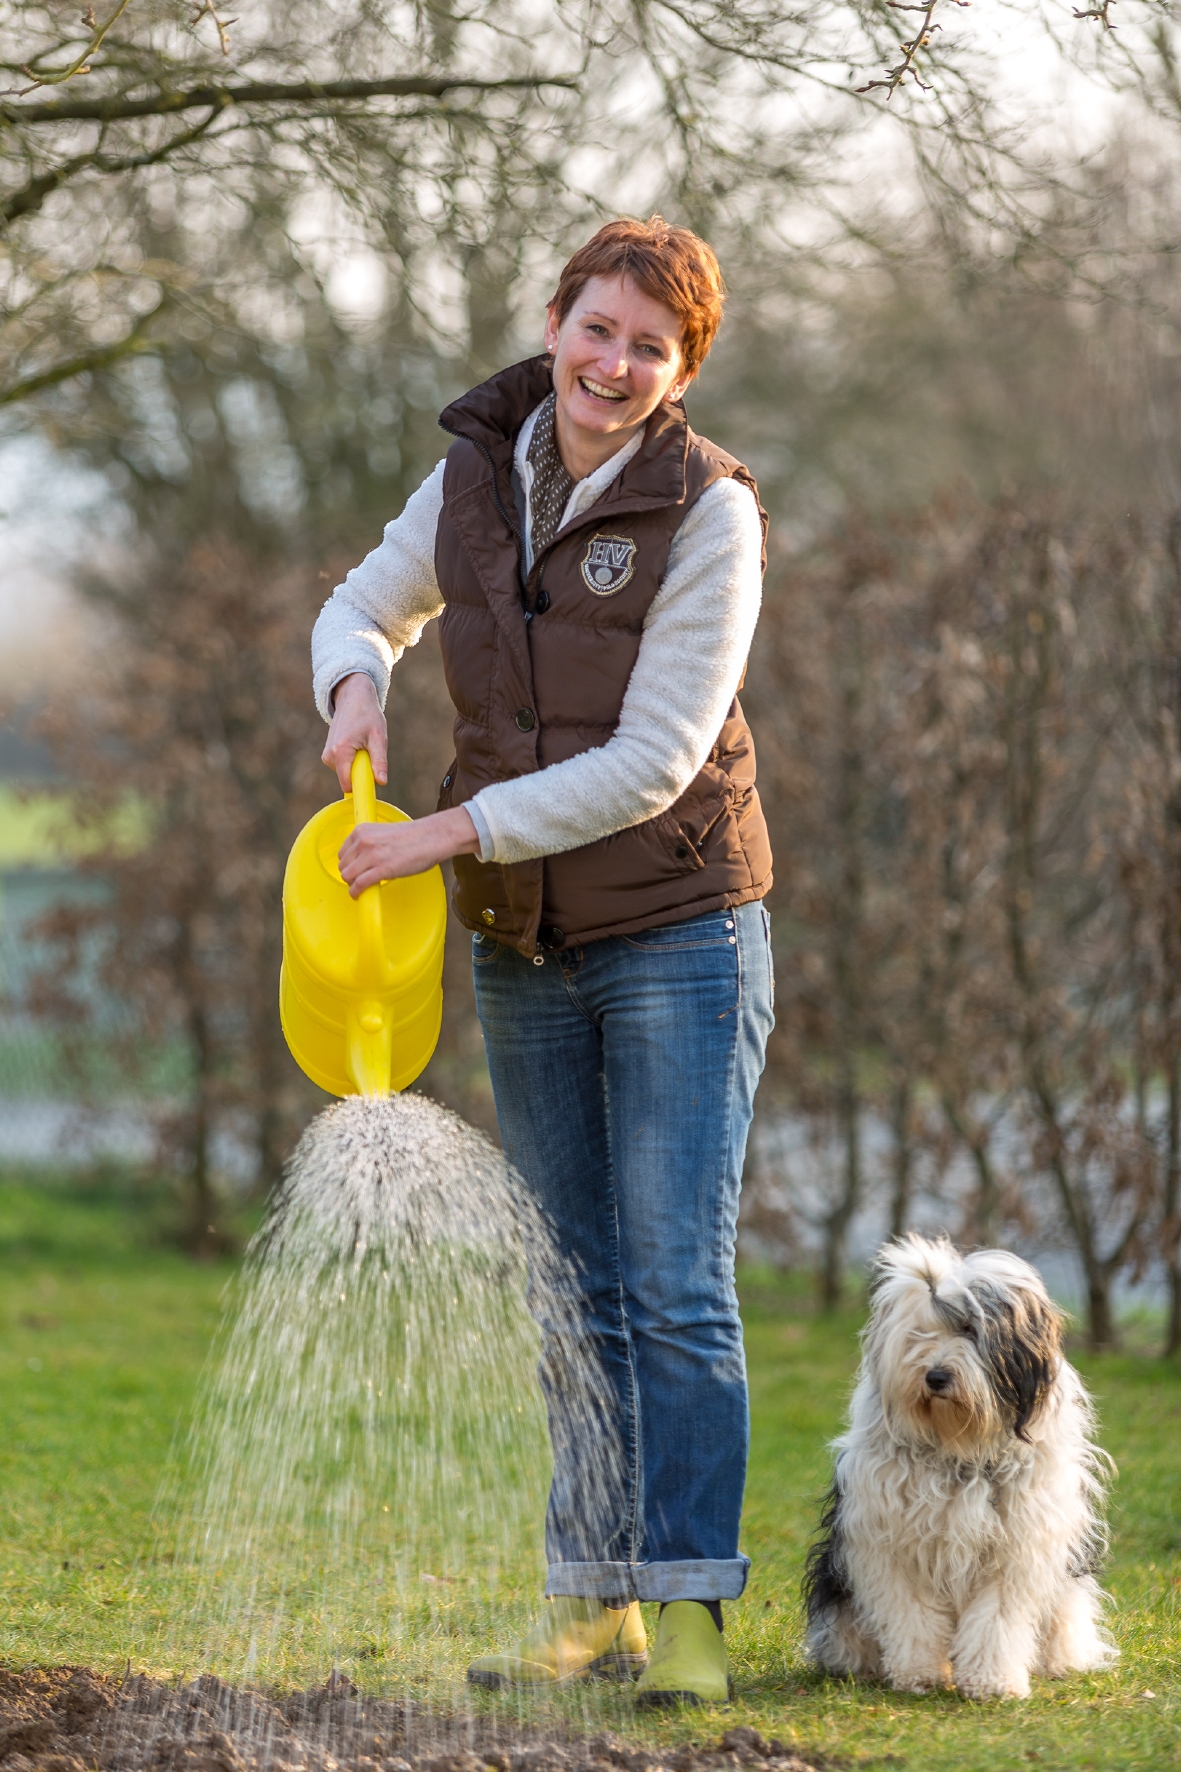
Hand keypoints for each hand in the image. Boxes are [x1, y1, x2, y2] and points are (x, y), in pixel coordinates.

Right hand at [323, 672, 387, 792]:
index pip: (347, 784)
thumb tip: (381, 782)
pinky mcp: (328, 755)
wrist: (353, 698)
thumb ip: (379, 761)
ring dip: (358, 764)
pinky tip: (356, 744)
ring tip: (363, 744)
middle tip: (370, 752)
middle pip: (348, 779)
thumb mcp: (379, 737)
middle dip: (361, 772)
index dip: (361, 787)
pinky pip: (344, 768)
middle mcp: (329, 755)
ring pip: (346, 774)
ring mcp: (327, 755)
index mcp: (341, 751)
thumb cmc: (368, 715)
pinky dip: (352, 760)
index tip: (372, 783)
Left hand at [338, 805, 480, 895]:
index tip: (354, 871)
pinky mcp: (381, 869)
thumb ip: (370, 842)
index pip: (342, 853)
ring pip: (348, 876)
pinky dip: (356, 892)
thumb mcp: (384, 832)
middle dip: (349, 876)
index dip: (348, 864)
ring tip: (360, 889)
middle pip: (343, 866)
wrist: (431, 837)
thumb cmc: (414, 836)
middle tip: (358, 881)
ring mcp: (371, 855)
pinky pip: (359, 885)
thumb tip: (364, 859)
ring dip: (352, 885)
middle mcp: (363, 841)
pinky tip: (359, 895)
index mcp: (362, 830)